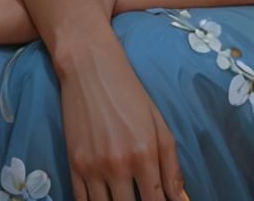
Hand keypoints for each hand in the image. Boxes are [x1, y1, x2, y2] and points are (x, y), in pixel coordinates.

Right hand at [57, 35, 189, 200]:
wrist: (90, 67)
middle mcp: (119, 165)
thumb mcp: (158, 124)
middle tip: (139, 196)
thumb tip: (179, 200)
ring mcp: (93, 167)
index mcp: (144, 154)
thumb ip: (171, 165)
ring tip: (122, 196)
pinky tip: (104, 198)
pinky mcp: (74, 164)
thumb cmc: (129, 93)